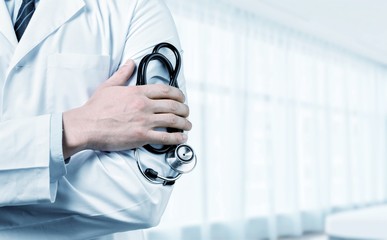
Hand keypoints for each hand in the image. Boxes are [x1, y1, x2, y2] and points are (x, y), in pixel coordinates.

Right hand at [62, 60, 191, 158]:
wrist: (86, 126)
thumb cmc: (95, 108)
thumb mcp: (109, 86)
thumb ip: (122, 74)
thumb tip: (130, 63)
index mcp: (137, 92)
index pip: (165, 90)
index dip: (178, 94)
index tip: (182, 98)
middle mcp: (144, 105)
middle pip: (173, 105)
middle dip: (184, 109)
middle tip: (187, 112)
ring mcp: (144, 121)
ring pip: (172, 121)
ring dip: (184, 123)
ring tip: (188, 125)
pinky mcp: (142, 137)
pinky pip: (165, 138)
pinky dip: (177, 138)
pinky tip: (182, 138)